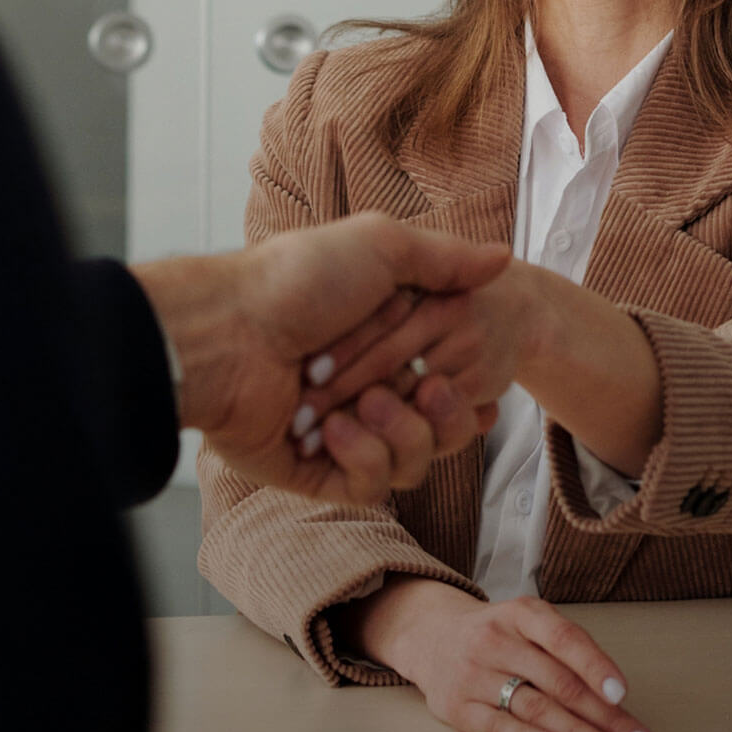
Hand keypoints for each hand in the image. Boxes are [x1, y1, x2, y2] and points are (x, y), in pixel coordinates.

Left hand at [132, 213, 509, 502]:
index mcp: (380, 345)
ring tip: (366, 402)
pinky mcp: (316, 473)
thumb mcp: (380, 244)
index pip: (447, 381)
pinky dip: (364, 457)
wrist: (228, 332)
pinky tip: (334, 428)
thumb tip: (503, 257)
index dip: (465, 388)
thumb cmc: (297, 281)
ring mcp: (341, 434)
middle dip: (444, 412)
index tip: (480, 387)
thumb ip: (447, 258)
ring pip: (413, 462)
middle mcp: (364, 389)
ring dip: (402, 432)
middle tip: (430, 386)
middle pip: (439, 428)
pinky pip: (370, 486)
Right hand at [335, 578, 655, 731]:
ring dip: (573, 731)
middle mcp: (496, 639)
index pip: (564, 638)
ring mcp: (474, 672)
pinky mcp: (457, 705)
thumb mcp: (528, 622)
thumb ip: (566, 649)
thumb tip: (613, 697)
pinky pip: (497, 725)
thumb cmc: (497, 634)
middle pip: (556, 680)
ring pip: (532, 705)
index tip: (621, 693)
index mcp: (521, 613)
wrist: (430, 635)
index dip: (595, 665)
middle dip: (601, 714)